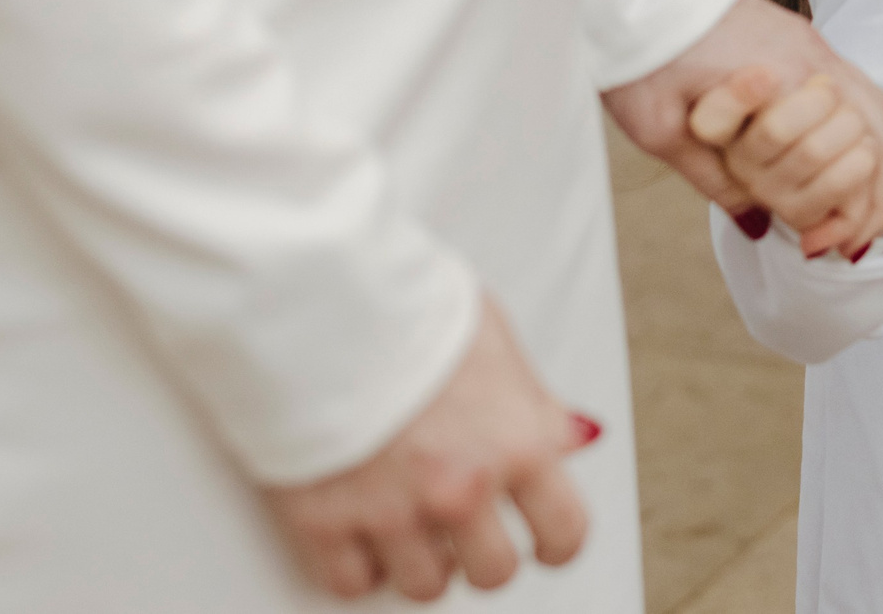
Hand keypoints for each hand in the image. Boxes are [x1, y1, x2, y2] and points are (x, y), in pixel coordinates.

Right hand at [265, 296, 591, 601]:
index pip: (564, 530)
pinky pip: (350, 584)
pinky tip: (361, 536)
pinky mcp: (324, 522)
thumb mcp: (497, 340)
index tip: (544, 543)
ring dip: (421, 561)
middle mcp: (461, 488)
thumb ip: (531, 402)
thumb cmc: (407, 303)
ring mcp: (392, 512)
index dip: (556, 543)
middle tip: (468, 531)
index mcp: (516, 442)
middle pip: (492, 571)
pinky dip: (357, 567)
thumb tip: (562, 438)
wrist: (319, 298)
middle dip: (483, 554)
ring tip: (411, 525)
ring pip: (423, 586)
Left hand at [602, 0, 882, 258]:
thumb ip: (716, 180)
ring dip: (879, 168)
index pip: (845, 155)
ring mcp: (814, 45)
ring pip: (880, 112)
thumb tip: (761, 225)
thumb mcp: (662, 131)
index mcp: (781, 80)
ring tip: (864, 217)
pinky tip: (856, 166)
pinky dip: (867, 135)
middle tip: (838, 241)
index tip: (816, 247)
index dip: (839, 212)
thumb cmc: (642, 53)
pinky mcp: (805, 40)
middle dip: (865, 195)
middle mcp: (812, 60)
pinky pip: (860, 92)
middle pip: (877, 134)